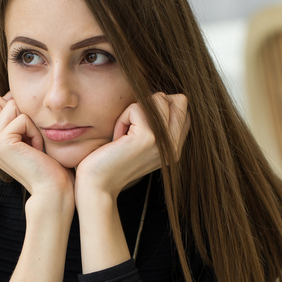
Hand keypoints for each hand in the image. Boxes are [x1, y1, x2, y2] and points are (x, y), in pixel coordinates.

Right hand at [0, 93, 73, 200]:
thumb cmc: (51, 166)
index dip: (18, 111)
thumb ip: (18, 120)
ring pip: (11, 107)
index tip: (32, 135)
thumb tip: (9, 95)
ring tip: (35, 146)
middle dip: (23, 115)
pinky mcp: (1, 143)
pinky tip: (37, 151)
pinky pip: (22, 118)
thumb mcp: (32, 137)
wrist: (54, 189)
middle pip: (0, 102)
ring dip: (31, 124)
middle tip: (33, 142)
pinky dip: (35, 132)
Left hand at [75, 92, 189, 199]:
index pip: (184, 109)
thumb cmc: (112, 160)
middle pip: (178, 99)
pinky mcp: (148, 138)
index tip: (141, 125)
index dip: (161, 107)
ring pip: (159, 99)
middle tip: (133, 127)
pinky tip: (118, 138)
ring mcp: (164, 142)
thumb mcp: (141, 141)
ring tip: (125, 133)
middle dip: (151, 105)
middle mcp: (175, 147)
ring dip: (136, 110)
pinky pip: (137, 107)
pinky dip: (123, 118)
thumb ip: (157, 123)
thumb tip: (161, 96)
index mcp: (176, 148)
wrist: (98, 185)